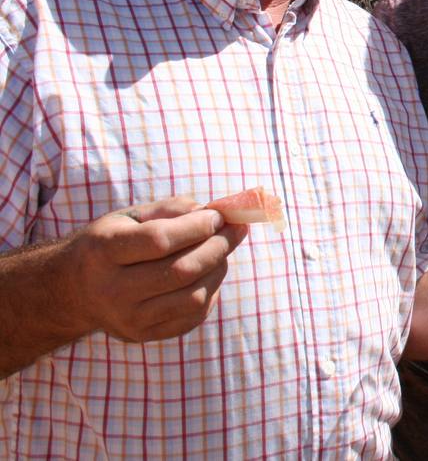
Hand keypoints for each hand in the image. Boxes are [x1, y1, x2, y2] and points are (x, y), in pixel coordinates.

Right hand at [67, 196, 248, 343]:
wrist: (73, 291)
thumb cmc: (111, 244)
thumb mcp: (129, 217)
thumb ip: (171, 210)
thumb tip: (215, 214)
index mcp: (103, 251)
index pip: (159, 241)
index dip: (197, 227)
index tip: (218, 216)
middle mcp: (112, 290)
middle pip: (182, 271)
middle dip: (219, 246)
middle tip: (236, 230)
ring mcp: (128, 319)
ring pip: (193, 297)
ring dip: (219, 269)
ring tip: (221, 251)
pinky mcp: (144, 335)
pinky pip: (194, 316)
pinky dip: (211, 292)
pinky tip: (208, 275)